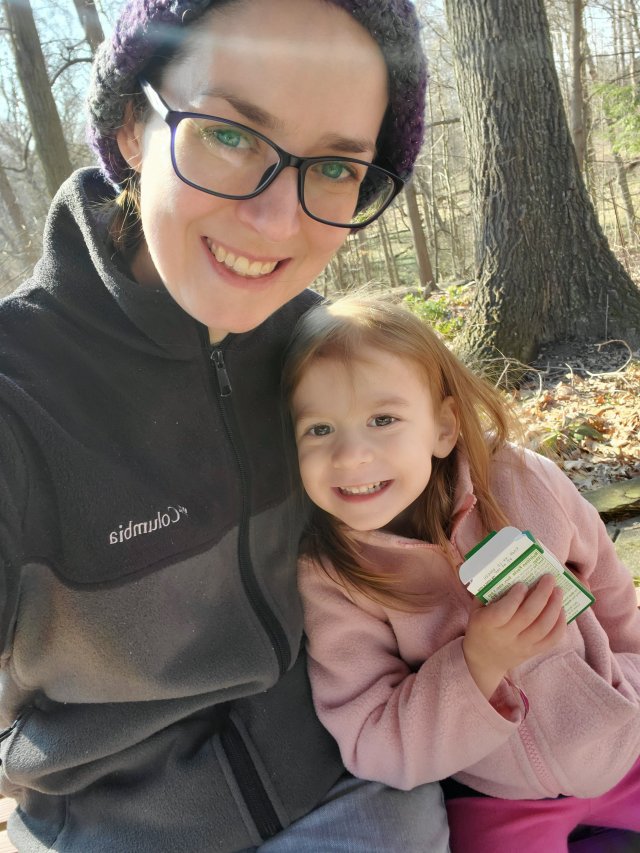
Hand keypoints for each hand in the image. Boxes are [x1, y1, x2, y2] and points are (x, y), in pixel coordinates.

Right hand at [462, 574, 566, 699]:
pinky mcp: (533, 652)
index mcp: (488, 624)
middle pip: (528, 616)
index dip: (516, 597)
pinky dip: (560, 624)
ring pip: (543, 628)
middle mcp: (506, 637)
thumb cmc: (480, 627)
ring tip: (558, 591)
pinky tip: (562, 610)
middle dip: (542, 594)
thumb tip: (509, 571)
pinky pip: (551, 640)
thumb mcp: (477, 609)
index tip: (523, 584)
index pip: (504, 611)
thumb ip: (489, 593)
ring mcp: (521, 646)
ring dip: (554, 607)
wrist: (484, 659)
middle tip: (549, 579)